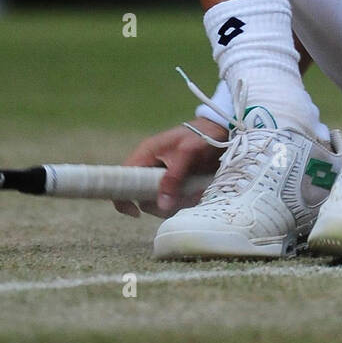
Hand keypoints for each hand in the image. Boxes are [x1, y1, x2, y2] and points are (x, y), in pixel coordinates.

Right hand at [112, 118, 226, 217]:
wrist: (219, 130)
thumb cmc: (200, 136)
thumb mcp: (187, 153)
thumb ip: (173, 177)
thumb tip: (162, 205)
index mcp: (145, 154)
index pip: (122, 178)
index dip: (123, 197)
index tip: (135, 212)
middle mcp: (149, 165)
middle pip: (139, 194)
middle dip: (155, 203)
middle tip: (174, 202)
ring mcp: (160, 174)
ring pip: (155, 199)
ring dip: (171, 203)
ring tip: (192, 196)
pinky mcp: (173, 181)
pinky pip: (169, 198)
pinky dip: (180, 201)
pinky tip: (194, 196)